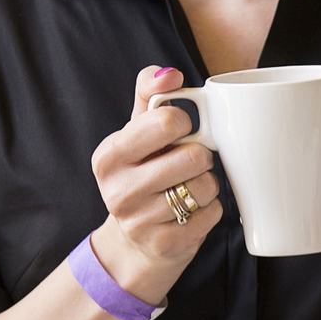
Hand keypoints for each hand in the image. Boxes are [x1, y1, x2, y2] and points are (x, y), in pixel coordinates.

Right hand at [90, 65, 221, 301]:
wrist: (134, 242)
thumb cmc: (141, 173)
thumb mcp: (136, 131)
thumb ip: (150, 93)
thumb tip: (169, 74)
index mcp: (109, 155)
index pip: (168, 121)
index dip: (187, 123)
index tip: (180, 131)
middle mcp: (118, 190)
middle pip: (194, 156)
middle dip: (201, 156)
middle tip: (189, 163)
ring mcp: (140, 222)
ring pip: (205, 186)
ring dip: (207, 184)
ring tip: (188, 187)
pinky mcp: (165, 245)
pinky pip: (212, 214)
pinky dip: (210, 210)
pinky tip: (191, 211)